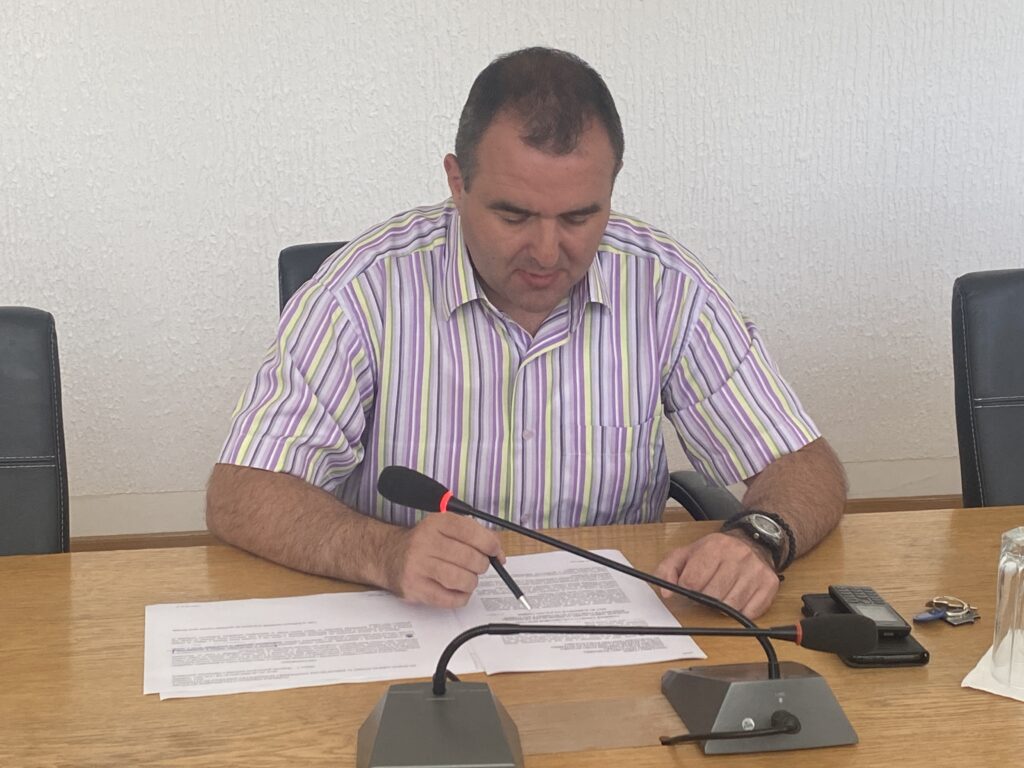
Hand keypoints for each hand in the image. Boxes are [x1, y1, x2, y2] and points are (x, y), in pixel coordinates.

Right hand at [383, 513, 503, 607]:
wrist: (389, 556)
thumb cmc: (424, 543)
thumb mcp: (445, 528)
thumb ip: (474, 535)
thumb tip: (499, 553)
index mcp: (436, 523)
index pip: (471, 532)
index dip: (490, 544)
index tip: (495, 551)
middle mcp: (426, 542)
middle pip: (470, 558)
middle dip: (481, 565)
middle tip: (477, 566)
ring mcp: (419, 566)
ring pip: (463, 580)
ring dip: (471, 582)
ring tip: (465, 579)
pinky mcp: (416, 588)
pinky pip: (451, 599)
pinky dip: (461, 597)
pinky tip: (456, 590)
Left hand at [654, 532, 779, 618]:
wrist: (754, 541)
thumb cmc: (718, 551)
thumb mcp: (688, 552)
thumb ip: (668, 569)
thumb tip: (665, 592)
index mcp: (714, 546)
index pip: (692, 581)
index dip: (687, 589)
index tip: (689, 585)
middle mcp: (737, 556)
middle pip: (711, 596)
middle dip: (704, 598)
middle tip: (706, 590)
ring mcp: (755, 571)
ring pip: (730, 606)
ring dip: (721, 606)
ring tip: (721, 592)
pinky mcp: (769, 585)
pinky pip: (749, 613)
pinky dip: (740, 611)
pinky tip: (737, 597)